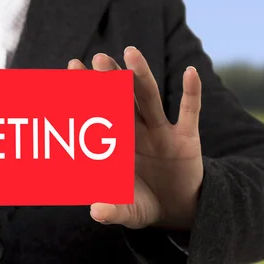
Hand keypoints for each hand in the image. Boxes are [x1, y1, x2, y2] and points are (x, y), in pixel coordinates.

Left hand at [69, 46, 203, 229]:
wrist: (175, 210)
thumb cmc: (141, 204)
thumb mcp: (127, 210)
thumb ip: (111, 211)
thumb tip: (96, 211)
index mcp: (114, 144)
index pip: (97, 113)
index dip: (86, 92)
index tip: (72, 67)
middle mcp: (135, 131)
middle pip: (120, 99)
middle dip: (110, 80)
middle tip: (98, 58)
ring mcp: (160, 132)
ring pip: (149, 99)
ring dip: (142, 76)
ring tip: (131, 52)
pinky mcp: (187, 139)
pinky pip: (189, 113)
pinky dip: (191, 93)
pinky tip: (189, 73)